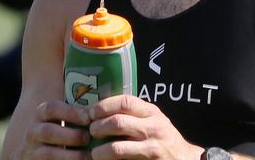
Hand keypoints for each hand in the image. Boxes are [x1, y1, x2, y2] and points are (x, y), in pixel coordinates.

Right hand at [16, 100, 91, 158]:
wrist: (38, 150)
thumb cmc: (60, 129)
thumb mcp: (61, 117)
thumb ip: (75, 114)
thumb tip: (100, 111)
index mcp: (41, 114)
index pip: (52, 108)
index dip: (71, 113)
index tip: (88, 118)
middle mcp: (33, 131)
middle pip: (49, 131)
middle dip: (72, 136)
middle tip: (89, 138)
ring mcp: (32, 150)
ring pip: (48, 154)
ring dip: (71, 156)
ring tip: (88, 156)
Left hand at [88, 95, 203, 158]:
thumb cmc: (164, 139)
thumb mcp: (154, 120)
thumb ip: (136, 114)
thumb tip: (103, 109)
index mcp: (152, 112)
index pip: (124, 101)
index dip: (103, 106)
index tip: (90, 112)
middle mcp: (153, 127)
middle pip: (117, 122)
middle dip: (97, 127)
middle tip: (90, 132)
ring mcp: (151, 148)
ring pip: (116, 147)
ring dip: (99, 150)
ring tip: (94, 152)